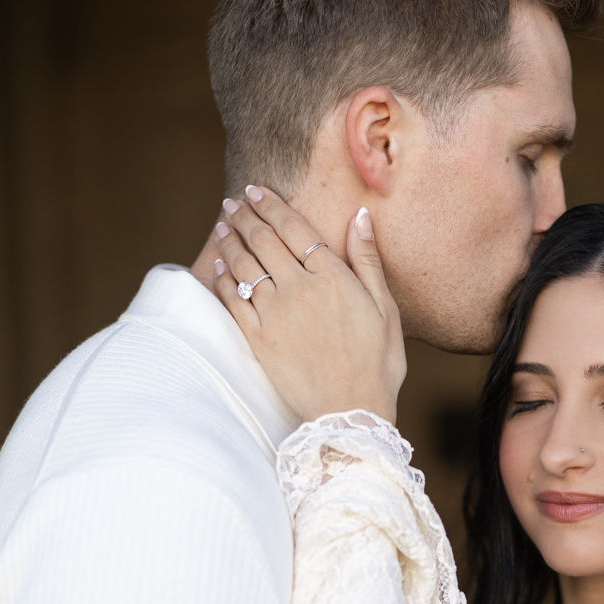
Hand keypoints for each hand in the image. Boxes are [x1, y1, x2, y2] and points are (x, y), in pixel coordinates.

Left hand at [211, 186, 405, 424]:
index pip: (293, 228)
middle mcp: (298, 289)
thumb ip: (368, 261)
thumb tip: (360, 217)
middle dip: (245, 217)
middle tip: (232, 203)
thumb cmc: (377, 364)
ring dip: (230, 242)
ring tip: (222, 227)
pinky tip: (218, 267)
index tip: (256, 191)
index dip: (271, 206)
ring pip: (244, 266)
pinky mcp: (258, 340)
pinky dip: (223, 279)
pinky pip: (233, 301)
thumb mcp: (385, 309)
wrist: (350, 412)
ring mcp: (275, 314)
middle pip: (263, 241)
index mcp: (331, 277)